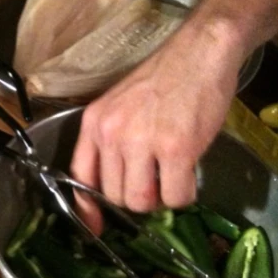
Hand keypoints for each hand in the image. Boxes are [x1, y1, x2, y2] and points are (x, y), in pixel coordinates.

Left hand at [70, 29, 240, 233]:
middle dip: (137, 195)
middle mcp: (112, 133)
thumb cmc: (164, 76)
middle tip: (156, 178)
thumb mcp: (120, 103)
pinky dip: (184, 193)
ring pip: (141, 201)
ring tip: (172, 174)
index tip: (96, 226)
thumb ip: (112, 139)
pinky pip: (174, 196)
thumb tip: (118, 181)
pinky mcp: (175, 148)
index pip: (80, 175)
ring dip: (159, 198)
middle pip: (115, 195)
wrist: (199, 51)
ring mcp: (142, 141)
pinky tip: (189, 174)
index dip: (87, 207)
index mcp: (94, 122)